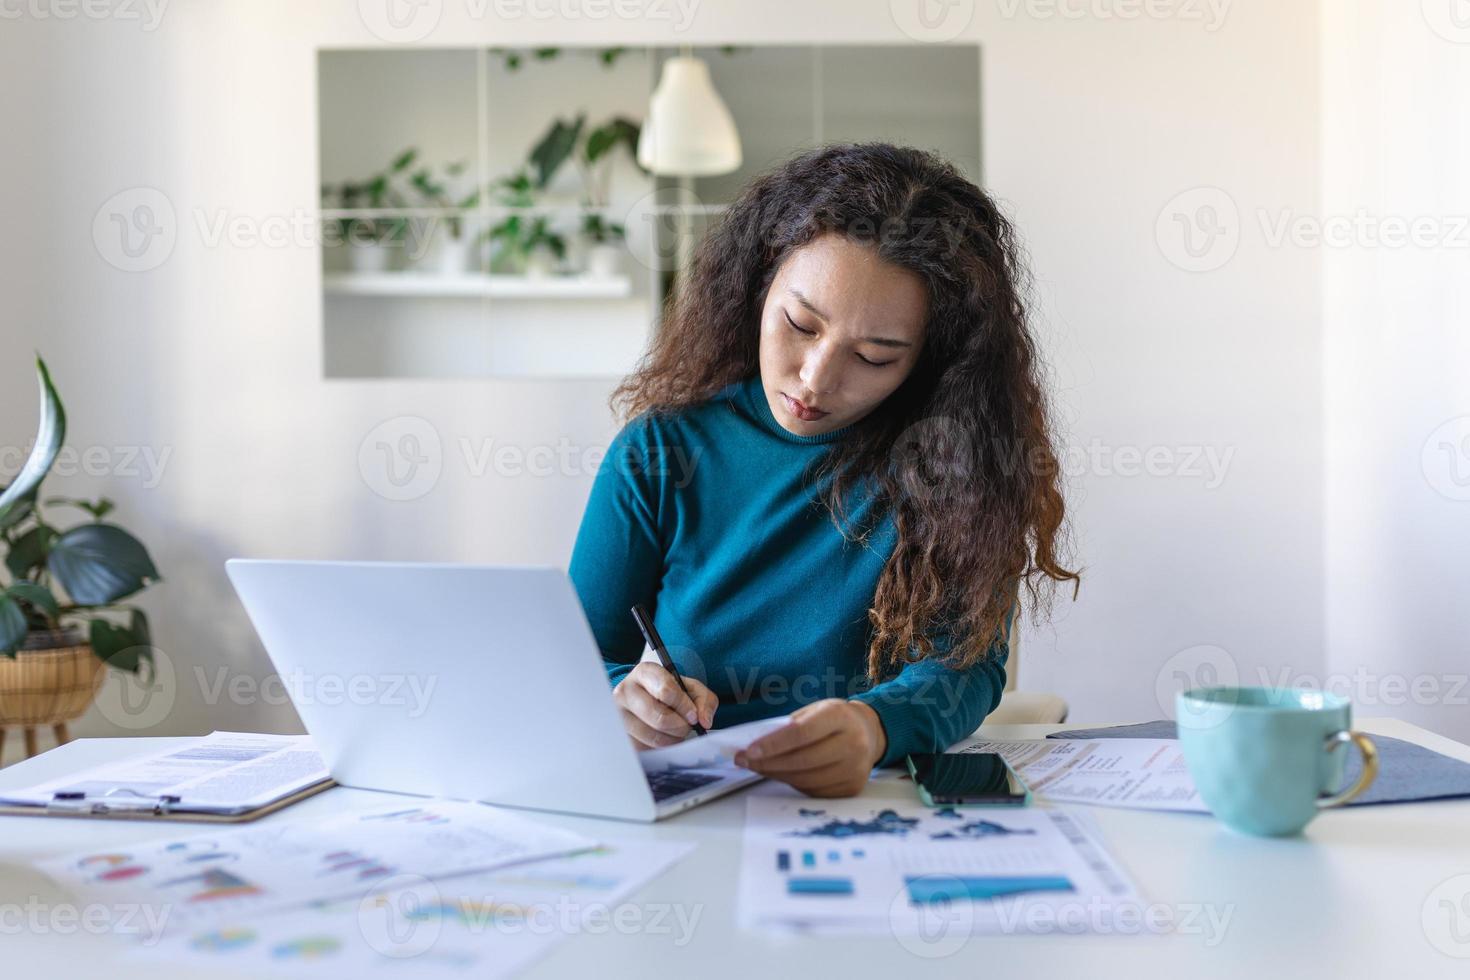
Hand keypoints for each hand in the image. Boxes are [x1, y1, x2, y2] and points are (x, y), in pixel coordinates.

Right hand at [614, 662, 719, 749]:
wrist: (646, 699)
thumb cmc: (669, 692)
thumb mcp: (690, 688)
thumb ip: (703, 700)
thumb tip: (703, 721)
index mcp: (645, 672)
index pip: (666, 691)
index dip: (684, 706)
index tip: (692, 714)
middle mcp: (626, 691)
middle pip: (660, 718)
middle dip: (680, 726)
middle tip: (686, 725)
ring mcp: (619, 715)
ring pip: (653, 737)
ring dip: (673, 739)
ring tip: (675, 731)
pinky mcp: (620, 735)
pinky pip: (645, 749)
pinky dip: (660, 747)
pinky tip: (663, 737)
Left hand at [733, 699, 887, 796]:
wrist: (869, 733)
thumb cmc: (834, 720)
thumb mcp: (815, 710)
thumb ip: (789, 726)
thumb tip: (755, 747)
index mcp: (840, 716)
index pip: (801, 733)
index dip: (772, 744)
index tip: (748, 751)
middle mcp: (853, 743)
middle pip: (802, 760)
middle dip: (768, 762)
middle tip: (744, 761)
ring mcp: (855, 768)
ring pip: (805, 779)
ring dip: (776, 775)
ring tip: (759, 767)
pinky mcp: (852, 787)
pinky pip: (813, 791)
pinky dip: (793, 783)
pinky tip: (782, 774)